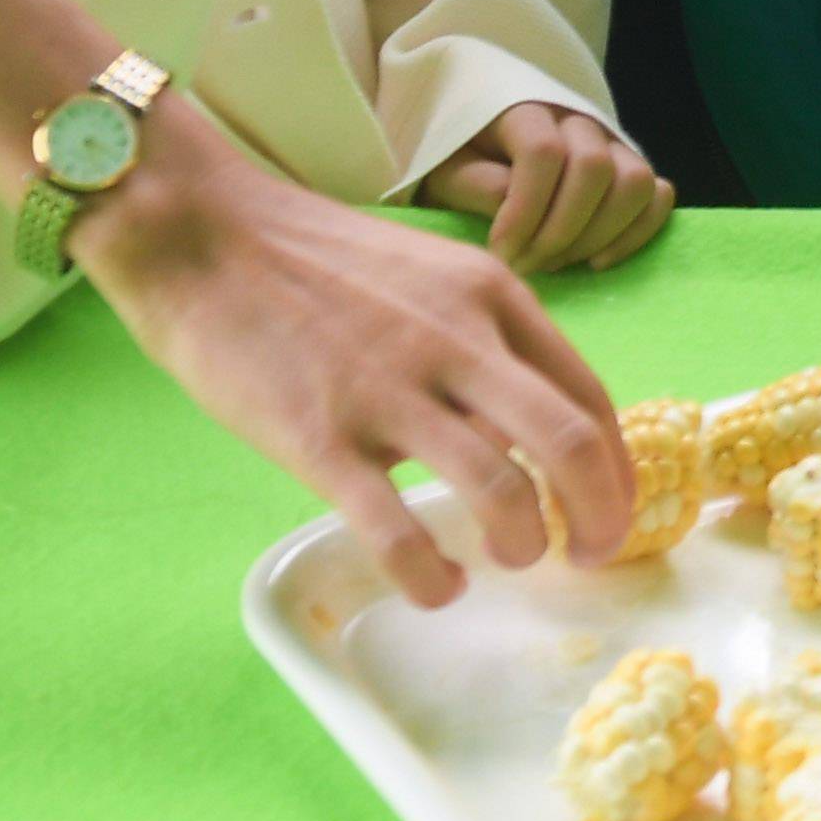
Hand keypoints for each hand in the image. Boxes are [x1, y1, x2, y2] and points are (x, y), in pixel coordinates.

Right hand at [78, 103, 629, 601]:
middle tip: (589, 555)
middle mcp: (458, 341)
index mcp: (491, 296)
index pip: (588, 396)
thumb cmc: (314, 260)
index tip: (610, 511)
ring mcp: (390, 392)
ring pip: (501, 492)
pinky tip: (437, 586)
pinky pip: (399, 532)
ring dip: (522, 543)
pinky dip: (433, 576)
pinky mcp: (321, 439)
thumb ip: (483, 335)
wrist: (204, 234)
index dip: (616, 468)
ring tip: (508, 560)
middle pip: (571, 445)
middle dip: (598, 516)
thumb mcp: (429, 273)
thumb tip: (527, 421)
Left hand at [428, 98, 674, 275]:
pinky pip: (659, 196)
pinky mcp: (632, 169)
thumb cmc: (461, 161)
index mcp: (525, 108)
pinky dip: (636, 234)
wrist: (482, 147)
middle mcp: (577, 119)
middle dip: (561, 230)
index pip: (543, 151)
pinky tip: (596, 262)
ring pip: (635, 181)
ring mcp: (613, 143)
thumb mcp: (448, 169)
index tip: (500, 252)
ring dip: (598, 235)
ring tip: (556, 263)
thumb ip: (474, 183)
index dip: (526, 209)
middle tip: (527, 265)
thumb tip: (512, 205)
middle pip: (594, 167)